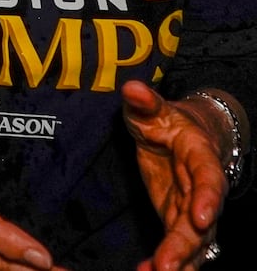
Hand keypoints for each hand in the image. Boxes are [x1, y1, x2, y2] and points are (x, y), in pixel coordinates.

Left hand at [122, 81, 228, 270]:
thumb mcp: (153, 109)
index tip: (200, 219)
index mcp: (200, 158)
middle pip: (200, 223)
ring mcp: (191, 209)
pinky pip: (176, 247)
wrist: (182, 135)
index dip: (207, 200)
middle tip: (167, 267)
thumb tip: (133, 89)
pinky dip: (164, 263)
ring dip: (177, 262)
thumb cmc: (167, 121)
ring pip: (192, 243)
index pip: (208, 179)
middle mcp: (202, 190)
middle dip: (185, 247)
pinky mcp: (177, 221)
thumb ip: (145, 102)